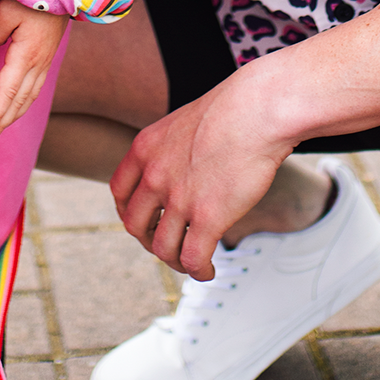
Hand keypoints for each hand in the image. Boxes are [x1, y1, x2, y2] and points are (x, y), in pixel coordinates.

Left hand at [0, 0, 67, 145]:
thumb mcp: (6, 11)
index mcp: (27, 55)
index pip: (8, 92)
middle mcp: (38, 64)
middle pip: (19, 102)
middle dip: (1, 124)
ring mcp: (44, 63)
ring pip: (28, 98)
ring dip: (11, 118)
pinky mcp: (45, 58)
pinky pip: (33, 89)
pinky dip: (21, 105)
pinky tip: (13, 110)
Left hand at [110, 68, 292, 280]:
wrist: (259, 108)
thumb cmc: (235, 109)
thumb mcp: (185, 122)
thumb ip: (173, 149)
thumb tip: (182, 170)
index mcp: (146, 148)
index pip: (119, 192)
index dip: (129, 212)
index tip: (143, 220)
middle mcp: (155, 174)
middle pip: (135, 224)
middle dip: (149, 240)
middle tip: (166, 243)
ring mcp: (179, 198)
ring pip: (162, 248)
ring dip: (175, 261)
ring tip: (190, 262)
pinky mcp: (208, 217)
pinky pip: (192, 258)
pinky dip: (198, 271)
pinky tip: (208, 270)